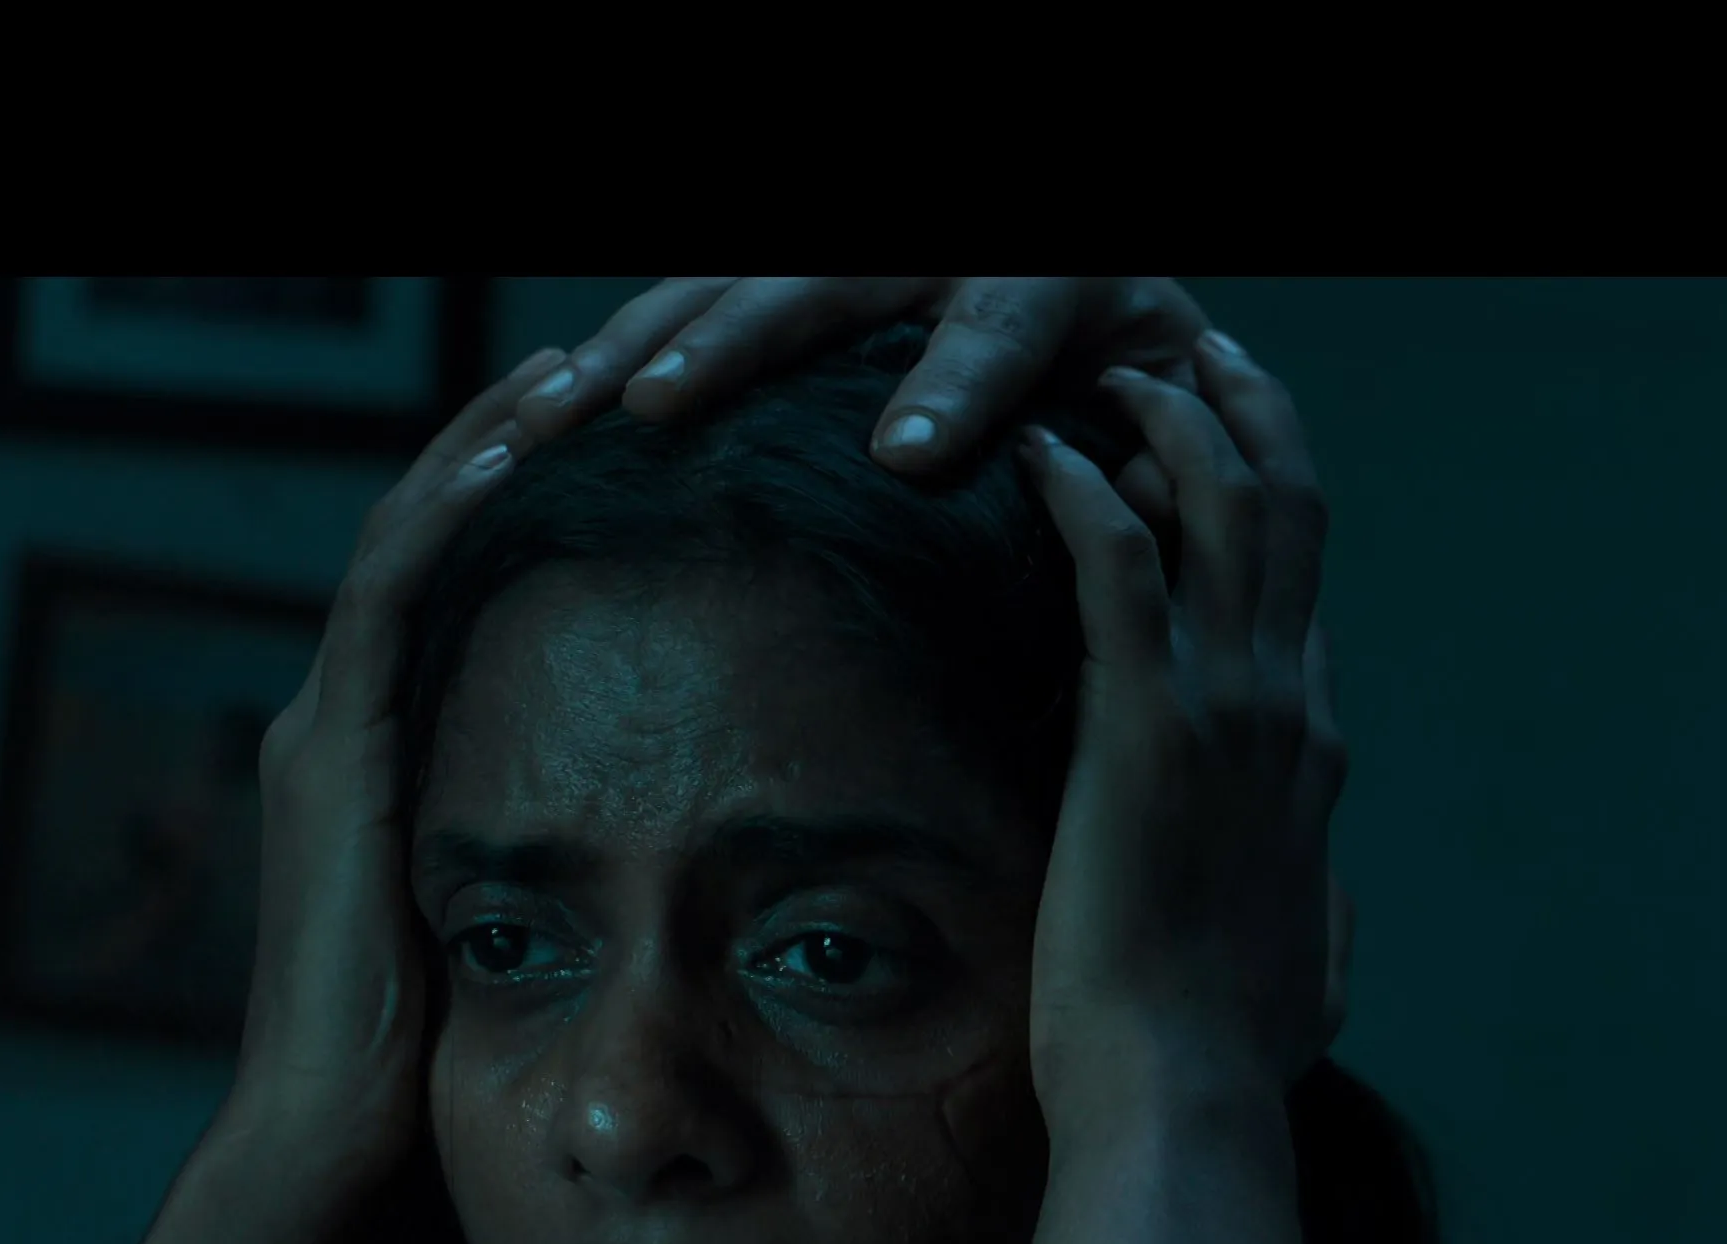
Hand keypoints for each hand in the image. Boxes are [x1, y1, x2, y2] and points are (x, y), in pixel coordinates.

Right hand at [219, 345, 570, 1184]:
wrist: (340, 1144)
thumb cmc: (445, 1064)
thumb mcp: (530, 925)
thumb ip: (576, 856)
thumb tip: (697, 829)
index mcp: (390, 755)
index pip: (464, 583)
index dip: (530, 498)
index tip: (624, 429)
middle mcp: (344, 722)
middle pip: (434, 531)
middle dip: (514, 439)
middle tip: (604, 356)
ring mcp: (329, 731)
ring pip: (411, 537)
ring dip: (490, 447)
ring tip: (572, 367)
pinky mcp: (334, 758)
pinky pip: (392, 601)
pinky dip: (448, 519)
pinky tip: (514, 457)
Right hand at [512, 277, 1212, 485]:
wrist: (1103, 281)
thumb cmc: (1141, 369)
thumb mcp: (1175, 401)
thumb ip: (1161, 458)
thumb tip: (1137, 515)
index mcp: (1053, 277)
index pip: (996, 330)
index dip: (953, 387)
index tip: (904, 454)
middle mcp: (940, 245)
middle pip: (824, 283)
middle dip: (733, 342)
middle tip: (659, 407)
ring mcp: (859, 250)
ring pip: (735, 277)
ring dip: (639, 340)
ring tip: (560, 410)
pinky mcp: (799, 269)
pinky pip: (700, 290)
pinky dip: (626, 341)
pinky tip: (550, 403)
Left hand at [1017, 337, 1348, 1144]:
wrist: (1185, 1090)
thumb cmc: (1226, 1053)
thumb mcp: (1310, 972)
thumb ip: (1325, 919)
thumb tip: (1332, 912)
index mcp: (1315, 758)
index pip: (1304, 592)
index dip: (1267, 500)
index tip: (1216, 447)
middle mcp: (1290, 710)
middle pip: (1289, 508)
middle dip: (1245, 410)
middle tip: (1192, 352)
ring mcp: (1229, 709)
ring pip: (1222, 505)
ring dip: (1168, 419)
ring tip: (1111, 372)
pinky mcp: (1148, 724)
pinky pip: (1120, 563)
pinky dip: (1082, 490)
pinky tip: (1036, 454)